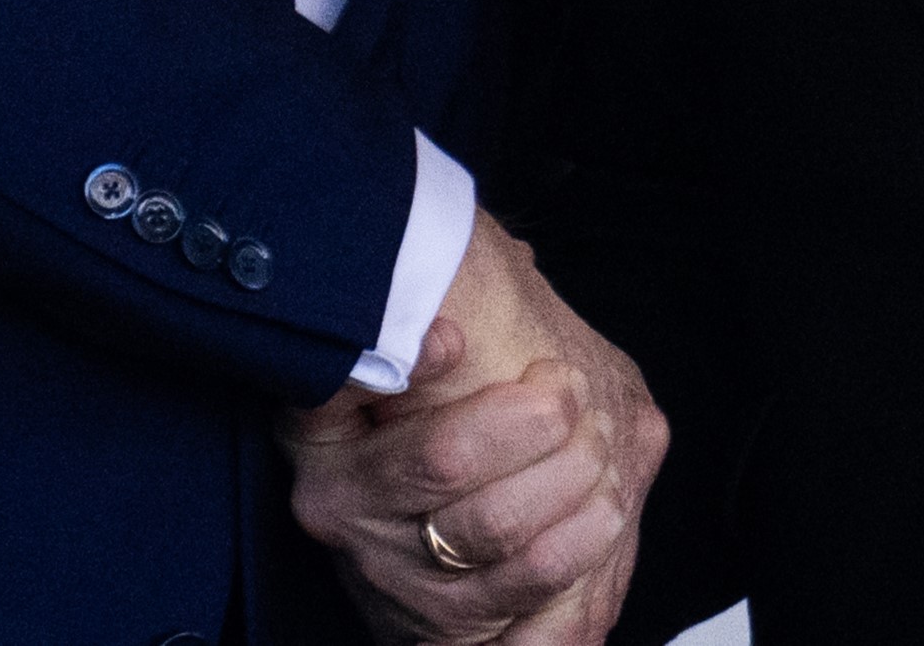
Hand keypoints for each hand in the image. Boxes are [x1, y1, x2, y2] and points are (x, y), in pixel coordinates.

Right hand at [282, 213, 664, 642]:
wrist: (422, 540)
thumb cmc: (423, 422)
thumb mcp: (406, 362)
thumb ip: (425, 319)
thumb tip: (464, 310)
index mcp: (319, 441)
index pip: (347, 394)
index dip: (409, 367)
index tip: (456, 339)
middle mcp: (344, 515)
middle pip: (447, 462)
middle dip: (533, 416)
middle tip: (572, 385)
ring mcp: (393, 581)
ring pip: (499, 531)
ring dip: (573, 477)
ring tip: (601, 444)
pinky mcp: (444, 629)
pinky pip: (530, 593)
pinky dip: (582, 548)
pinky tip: (604, 506)